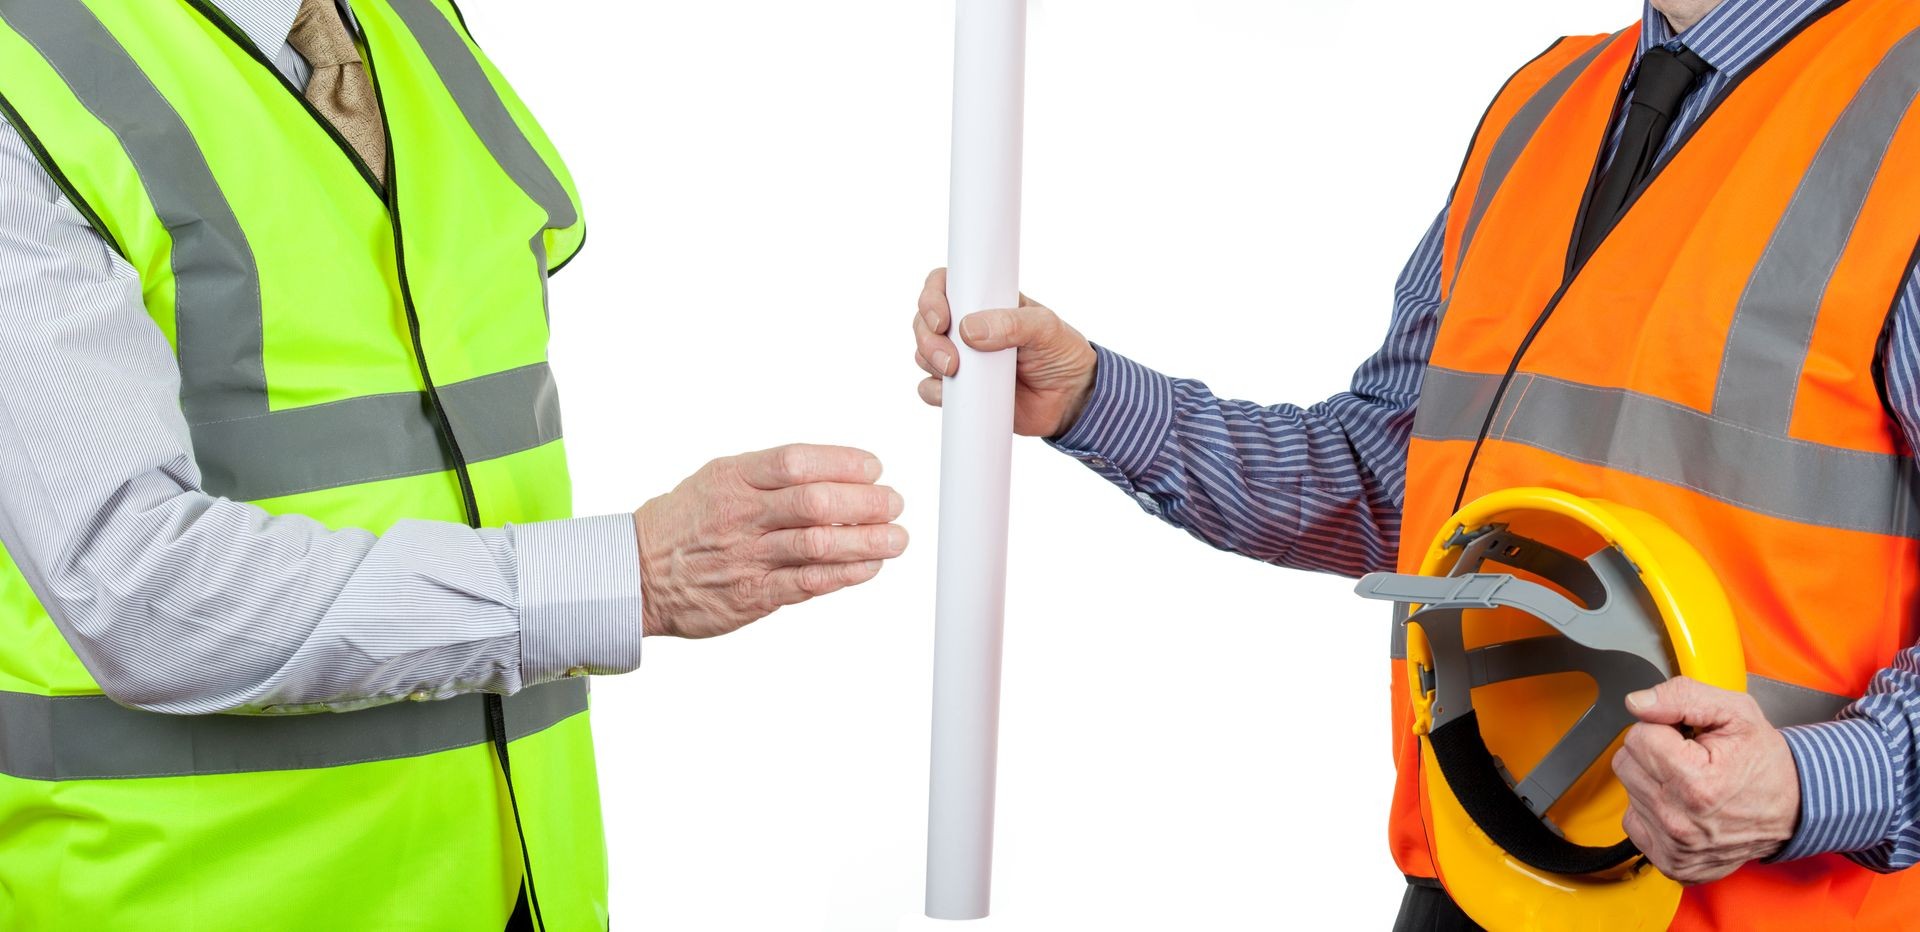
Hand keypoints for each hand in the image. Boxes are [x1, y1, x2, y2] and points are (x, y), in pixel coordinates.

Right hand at [633, 444, 906, 638]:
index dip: (843, 463)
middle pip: (814, 502)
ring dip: (866, 541)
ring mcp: (746, 556)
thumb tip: (835, 470)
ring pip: (817, 544)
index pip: (796, 462)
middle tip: (894, 503)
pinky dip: (844, 575)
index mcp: (734, 477)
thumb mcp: (719, 477)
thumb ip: (770, 474)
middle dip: (866, 502)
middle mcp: (741, 514)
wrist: (637, 572)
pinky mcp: (751, 594)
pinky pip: (806, 583)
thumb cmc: (687, 521)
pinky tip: (868, 567)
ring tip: (896, 538)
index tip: (874, 468)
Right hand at [912, 267, 1098, 437]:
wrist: (1072, 400)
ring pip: (922, 353)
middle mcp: (966, 327)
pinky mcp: (961, 391)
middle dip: (927, 338)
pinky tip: (952, 395)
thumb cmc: (1062, 353)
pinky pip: (930, 389)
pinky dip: (933, 392)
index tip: (941, 319)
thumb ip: (1012, 324)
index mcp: (985, 301)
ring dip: (929, 362)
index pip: (944, 285)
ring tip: (957, 373)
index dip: (931, 297)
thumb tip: (968, 330)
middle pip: (924, 321)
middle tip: (950, 360)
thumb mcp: (1046, 328)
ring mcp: (962, 359)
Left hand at [1611, 676, 1800, 882]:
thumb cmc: (1766, 763)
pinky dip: (1651, 809)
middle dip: (1654, 752)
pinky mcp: (1672, 862)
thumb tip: (1637, 702)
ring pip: (1629, 789)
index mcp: (1696, 783)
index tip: (1688, 738)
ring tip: (1690, 780)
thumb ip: (1681, 697)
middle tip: (1689, 757)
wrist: (1795, 808)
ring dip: (1654, 779)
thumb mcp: (1736, 712)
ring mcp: (1675, 847)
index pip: (1638, 736)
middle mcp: (1680, 821)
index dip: (1663, 729)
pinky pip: (1633, 821)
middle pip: (1626, 762)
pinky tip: (1680, 803)